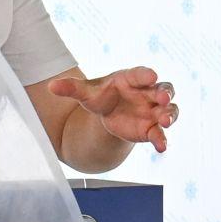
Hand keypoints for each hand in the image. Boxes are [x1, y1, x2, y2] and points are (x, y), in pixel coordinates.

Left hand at [46, 67, 177, 152]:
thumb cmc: (101, 97)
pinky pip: (160, 134)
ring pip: (168, 110)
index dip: (146, 74)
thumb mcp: (86, 93)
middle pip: (162, 90)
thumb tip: (51, 86)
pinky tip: (161, 148)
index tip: (151, 75)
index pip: (141, 74)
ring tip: (165, 122)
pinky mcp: (151, 129)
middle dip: (164, 94)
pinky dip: (162, 140)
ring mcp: (152, 111)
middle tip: (162, 98)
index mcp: (132, 79)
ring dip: (169, 115)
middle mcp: (147, 93)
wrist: (109, 116)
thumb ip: (71, 89)